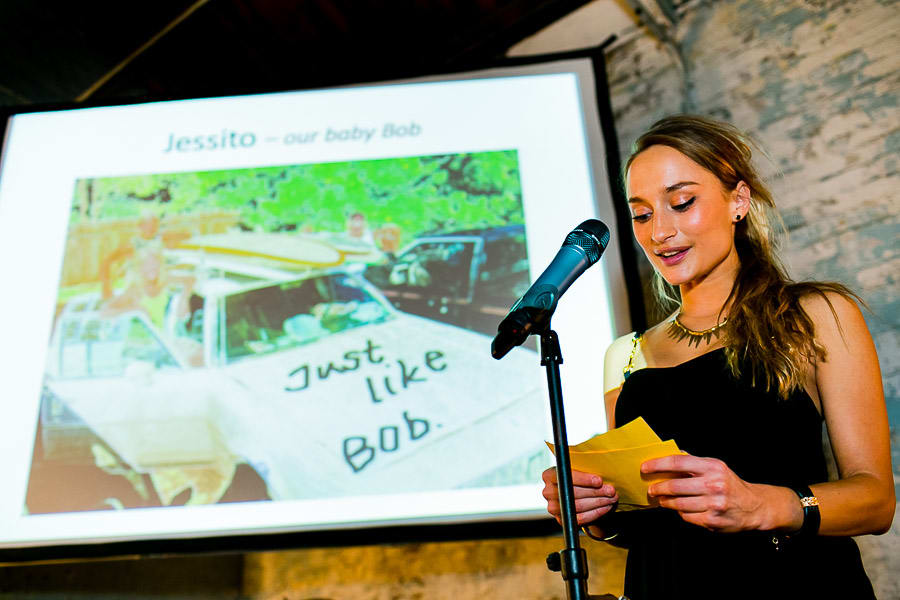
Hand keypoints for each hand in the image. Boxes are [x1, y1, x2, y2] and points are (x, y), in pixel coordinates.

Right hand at [541, 467, 617, 525]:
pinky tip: (606, 507)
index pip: (565, 477)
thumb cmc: (578, 479)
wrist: (574, 495)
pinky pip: (580, 518)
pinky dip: (595, 513)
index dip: (583, 479)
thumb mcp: (577, 469)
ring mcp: (553, 507)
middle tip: (611, 491)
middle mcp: (548, 492)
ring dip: (598, 502)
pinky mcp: (562, 519)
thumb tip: (602, 479)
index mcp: (549, 475)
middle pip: (573, 493)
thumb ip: (585, 470)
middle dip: (595, 492)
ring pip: (578, 506)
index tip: (599, 481)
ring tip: (612, 498)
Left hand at [642, 454, 765, 532]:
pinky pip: (687, 516)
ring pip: (678, 504)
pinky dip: (680, 512)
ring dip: (666, 502)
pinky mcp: (712, 521)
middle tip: (651, 489)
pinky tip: (681, 509)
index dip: (658, 465)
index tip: (645, 468)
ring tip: (662, 500)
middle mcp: (713, 484)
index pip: (677, 462)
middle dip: (658, 488)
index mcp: (712, 467)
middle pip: (675, 486)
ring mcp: (713, 504)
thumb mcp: (715, 467)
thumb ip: (692, 463)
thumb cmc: (728, 484)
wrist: (753, 506)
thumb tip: (665, 458)